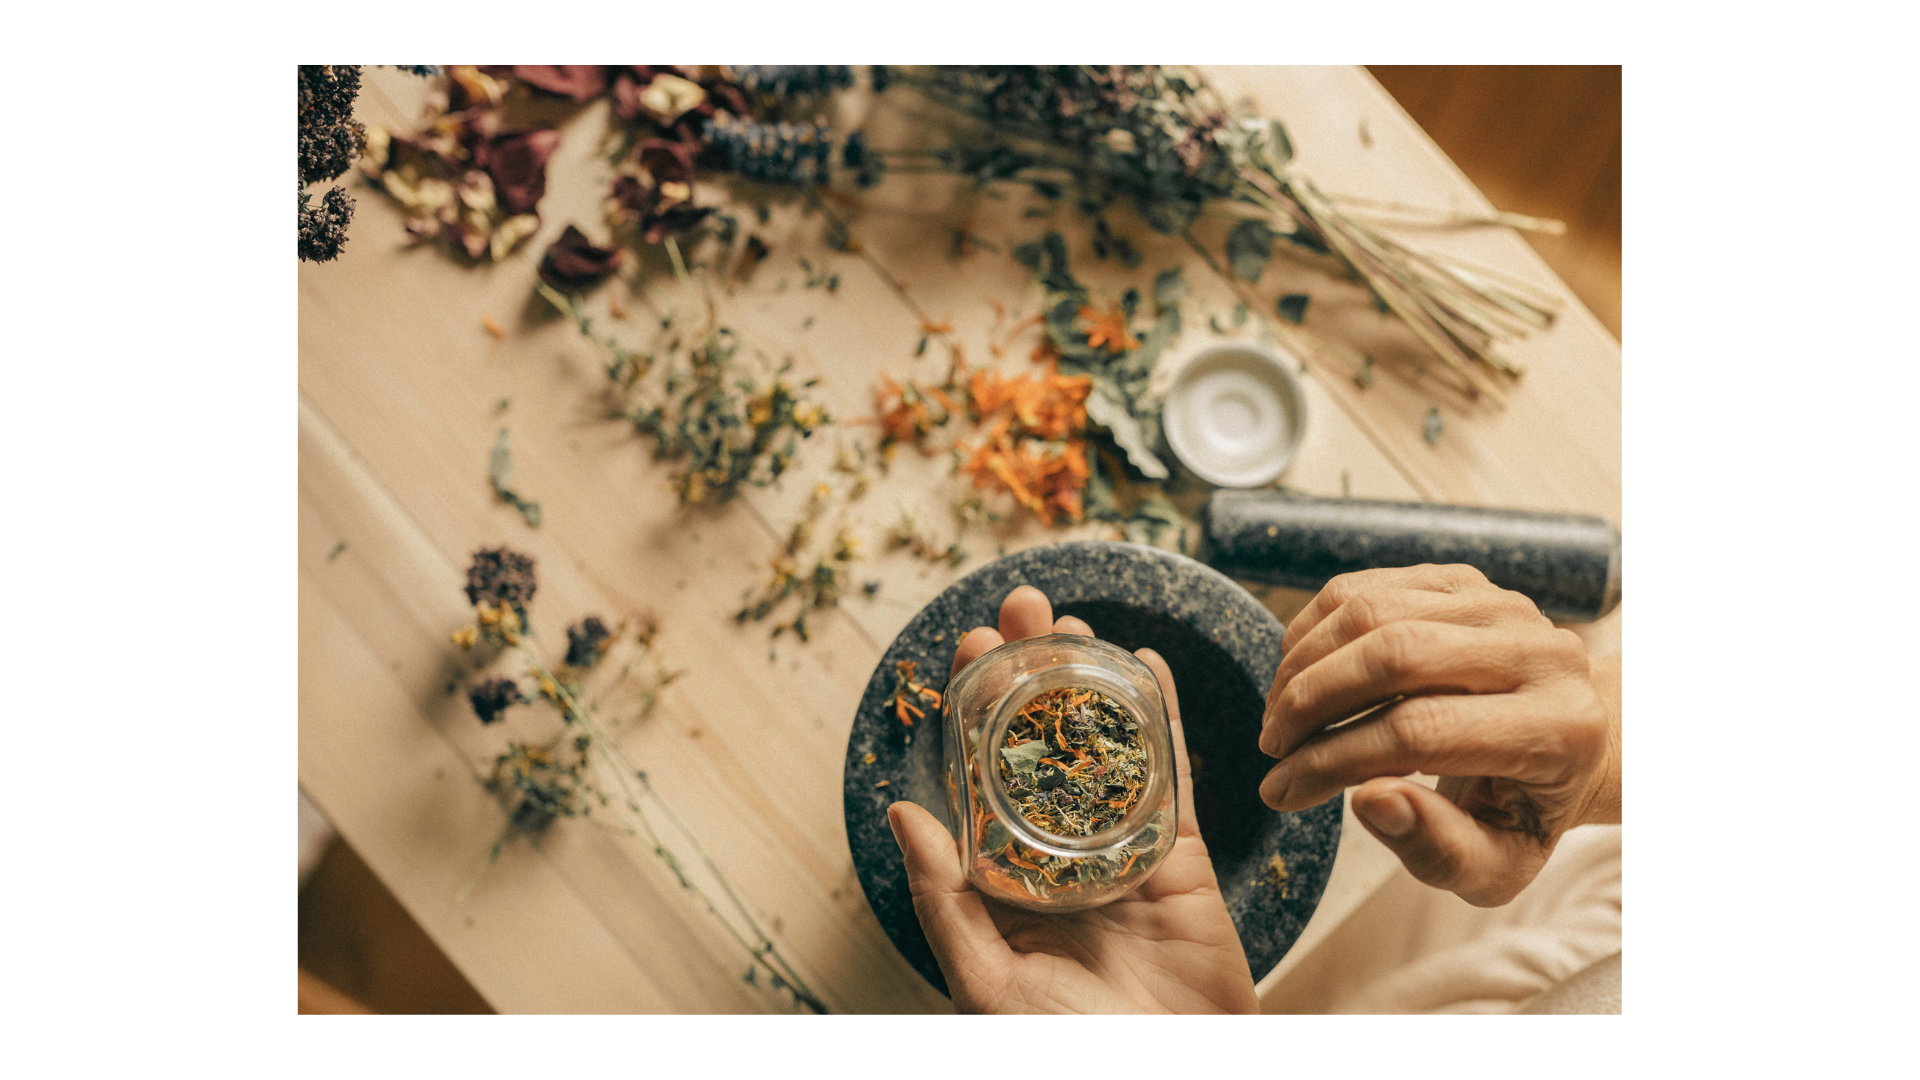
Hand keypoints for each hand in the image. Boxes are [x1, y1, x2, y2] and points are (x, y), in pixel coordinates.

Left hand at [888, 586, 1258, 1013]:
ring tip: (1073, 619)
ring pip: (1106, 746)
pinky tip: (1151, 666)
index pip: (983, 774)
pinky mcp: (1182, 858)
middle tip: (1022, 607)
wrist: (1169, 1072)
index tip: (968, 649)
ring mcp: (1122, 850)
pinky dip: (1166, 720)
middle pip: (1044, 744)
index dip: (976, 708)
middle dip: (1032, 672)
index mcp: (1006, 881)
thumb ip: (948, 901)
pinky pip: (1173, 777)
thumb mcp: (986, 981)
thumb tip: (903, 811)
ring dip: (1091, 680)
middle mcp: (1060, 855)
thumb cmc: (1065, 1045)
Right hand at [1259, 565, 1622, 906]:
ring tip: (1280, 718)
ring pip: (1371, 612)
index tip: (1283, 790)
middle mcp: (1540, 653)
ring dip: (1303, 665)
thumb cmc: (1521, 809)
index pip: (1419, 732)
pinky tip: (1299, 676)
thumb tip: (1371, 801)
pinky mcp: (1463, 580)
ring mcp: (1501, 605)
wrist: (1563, 742)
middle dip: (1309, 703)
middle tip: (1272, 747)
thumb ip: (1439, 849)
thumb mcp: (1495, 864)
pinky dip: (1313, 630)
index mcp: (1558, 729)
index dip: (1333, 760)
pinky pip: (1366, 588)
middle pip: (1394, 655)